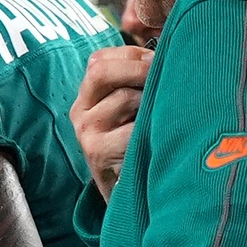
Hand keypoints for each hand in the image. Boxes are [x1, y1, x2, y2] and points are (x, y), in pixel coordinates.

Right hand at [70, 45, 151, 199]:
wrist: (126, 195)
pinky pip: (131, 130)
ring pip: (124, 98)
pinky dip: (150, 131)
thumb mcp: (130, 111)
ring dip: (150, 104)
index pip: (99, 59)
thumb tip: (166, 51)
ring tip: (162, 118)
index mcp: (87, 96)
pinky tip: (157, 140)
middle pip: (101, 71)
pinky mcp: (96, 152)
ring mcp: (86, 132)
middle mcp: (80, 111)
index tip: (158, 61)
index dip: (132, 54)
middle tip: (166, 75)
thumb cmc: (135, 146)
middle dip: (139, 68)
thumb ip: (136, 83)